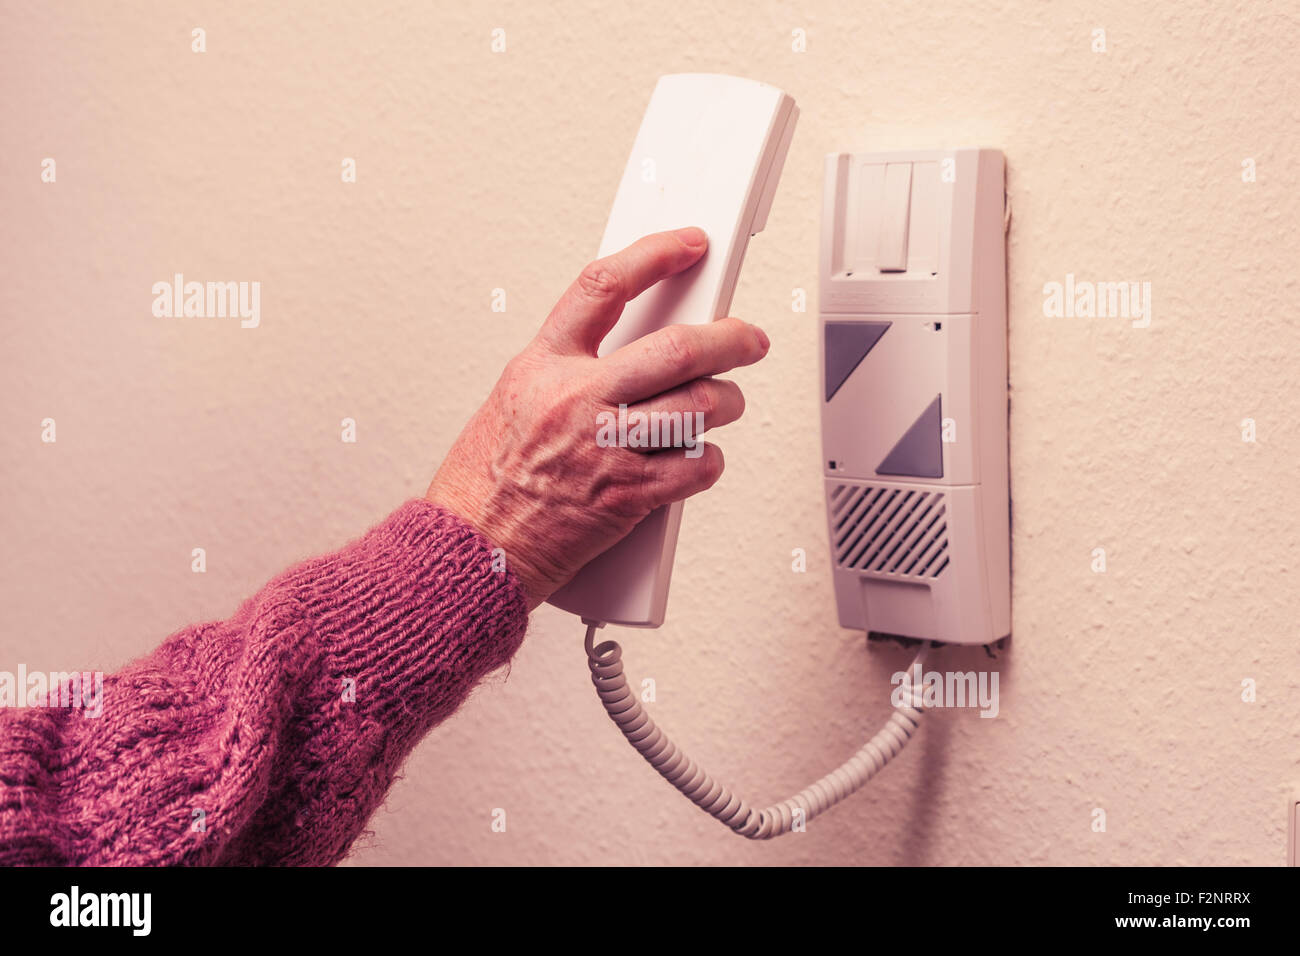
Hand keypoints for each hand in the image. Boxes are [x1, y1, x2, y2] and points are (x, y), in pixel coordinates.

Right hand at [426, 227, 769, 609]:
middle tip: (748, 337)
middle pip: (677, 347)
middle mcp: (579, 399)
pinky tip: (700, 459)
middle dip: (729, 338)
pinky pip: (698, 466)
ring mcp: (607, 446)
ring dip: (728, 403)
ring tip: (728, 403)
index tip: (687, 246)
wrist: (473, 547)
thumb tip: (629, 354)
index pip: (604, 287)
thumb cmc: (485, 484)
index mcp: (544, 366)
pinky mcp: (629, 495)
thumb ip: (569, 372)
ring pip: (701, 405)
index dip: (654, 256)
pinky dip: (711, 461)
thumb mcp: (515, 400)